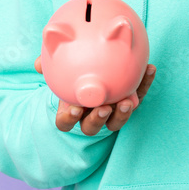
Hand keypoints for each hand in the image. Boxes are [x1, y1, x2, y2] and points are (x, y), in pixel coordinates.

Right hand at [34, 56, 155, 135]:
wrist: (94, 71)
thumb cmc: (72, 74)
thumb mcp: (60, 69)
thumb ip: (50, 65)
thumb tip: (39, 63)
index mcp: (71, 110)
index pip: (65, 122)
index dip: (68, 119)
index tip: (74, 109)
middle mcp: (90, 116)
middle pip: (92, 126)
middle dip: (98, 120)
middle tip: (104, 108)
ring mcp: (111, 112)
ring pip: (116, 121)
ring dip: (123, 114)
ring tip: (128, 102)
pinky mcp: (130, 102)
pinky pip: (138, 96)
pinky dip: (144, 84)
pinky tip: (150, 68)